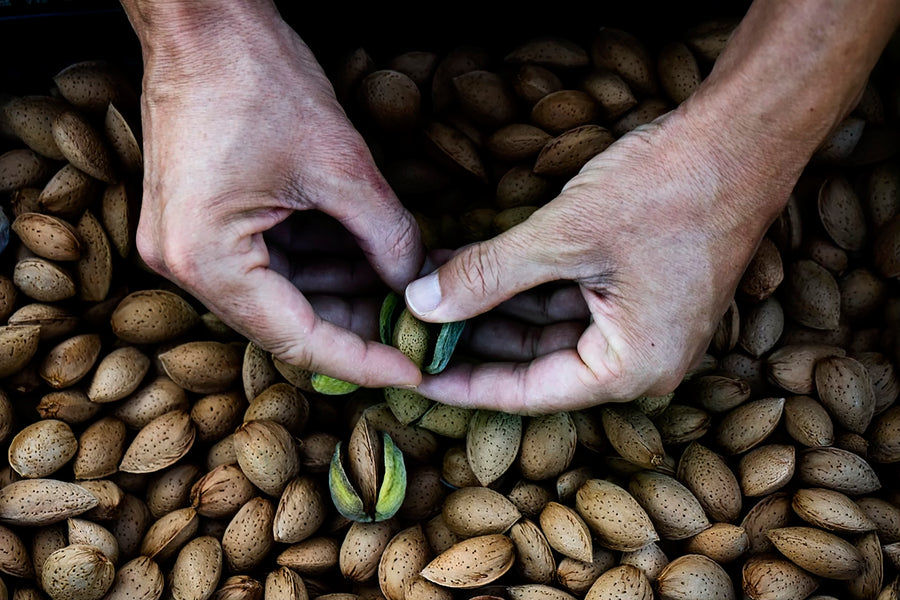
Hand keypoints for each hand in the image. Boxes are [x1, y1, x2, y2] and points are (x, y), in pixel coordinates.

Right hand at [133, 10, 423, 387]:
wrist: (201, 17)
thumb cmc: (255, 78)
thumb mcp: (340, 165)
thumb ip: (386, 236)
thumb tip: (416, 283)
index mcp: (208, 261)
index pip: (298, 339)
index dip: (363, 361)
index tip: (413, 371)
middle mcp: (187, 264)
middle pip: (288, 320)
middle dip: (358, 323)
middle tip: (417, 327)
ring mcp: (190, 242)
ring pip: (283, 292)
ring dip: (343, 290)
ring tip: (403, 290)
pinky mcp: (204, 220)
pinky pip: (271, 260)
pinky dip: (320, 260)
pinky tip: (368, 259)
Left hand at [405, 106, 797, 412]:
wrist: (744, 137)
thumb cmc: (671, 191)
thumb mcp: (564, 237)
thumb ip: (488, 275)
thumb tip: (420, 303)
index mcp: (631, 368)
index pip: (526, 391)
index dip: (462, 382)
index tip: (411, 374)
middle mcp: (637, 357)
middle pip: (532, 361)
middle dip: (469, 337)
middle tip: (407, 326)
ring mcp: (637, 322)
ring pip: (542, 325)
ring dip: (487, 303)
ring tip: (427, 286)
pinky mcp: (634, 289)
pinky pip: (562, 297)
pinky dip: (517, 281)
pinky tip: (467, 263)